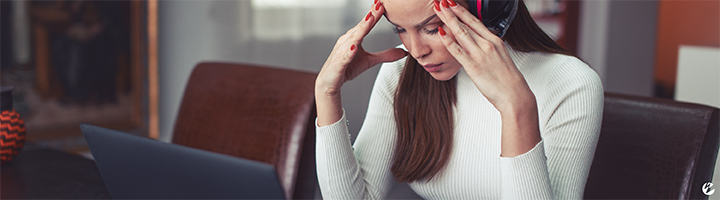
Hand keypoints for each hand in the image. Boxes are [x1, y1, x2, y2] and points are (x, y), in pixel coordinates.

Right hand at [315, 1, 406, 125]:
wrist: (329, 82)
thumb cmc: (347, 68)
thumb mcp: (370, 61)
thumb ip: (386, 55)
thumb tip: (404, 52)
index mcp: (354, 37)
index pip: (366, 24)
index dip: (375, 13)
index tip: (383, 4)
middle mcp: (347, 41)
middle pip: (360, 27)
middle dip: (370, 16)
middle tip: (379, 5)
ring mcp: (341, 51)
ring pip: (353, 38)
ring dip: (361, 28)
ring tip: (370, 19)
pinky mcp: (338, 63)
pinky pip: (344, 56)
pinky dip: (349, 51)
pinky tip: (355, 47)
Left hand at [433, 0, 533, 111]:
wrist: (514, 94)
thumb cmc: (507, 78)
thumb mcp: (500, 55)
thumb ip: (489, 46)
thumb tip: (479, 41)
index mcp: (494, 40)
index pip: (475, 21)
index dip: (462, 11)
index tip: (453, 4)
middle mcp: (487, 44)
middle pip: (466, 24)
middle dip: (451, 11)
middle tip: (441, 2)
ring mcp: (480, 54)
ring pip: (461, 32)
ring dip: (448, 20)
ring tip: (438, 10)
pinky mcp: (473, 66)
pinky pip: (458, 51)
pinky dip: (448, 40)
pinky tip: (440, 32)